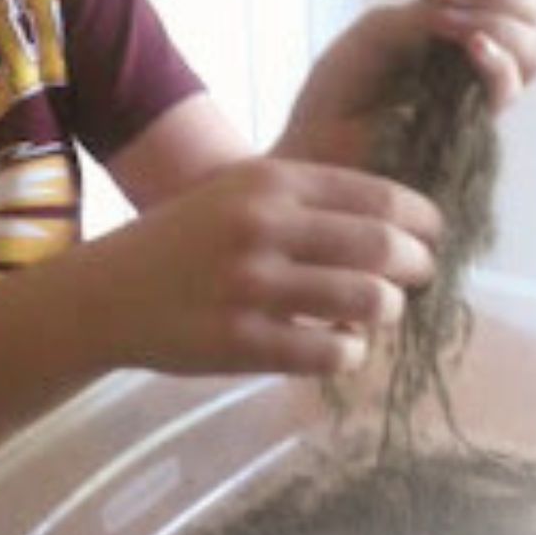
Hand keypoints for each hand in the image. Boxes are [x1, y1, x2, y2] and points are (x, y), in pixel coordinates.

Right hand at [83, 156, 441, 377]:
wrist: (103, 294)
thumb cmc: (184, 241)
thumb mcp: (238, 194)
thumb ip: (307, 198)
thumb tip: (398, 221)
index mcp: (269, 182)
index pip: (379, 195)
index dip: (423, 220)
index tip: (433, 236)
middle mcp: (263, 227)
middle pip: (384, 247)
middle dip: (418, 267)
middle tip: (416, 279)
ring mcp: (251, 287)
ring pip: (368, 301)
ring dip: (387, 311)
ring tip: (376, 313)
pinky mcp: (240, 342)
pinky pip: (332, 352)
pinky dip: (351, 351)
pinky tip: (339, 346)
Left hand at [280, 0, 535, 167]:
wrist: (318, 142)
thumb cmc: (344, 87)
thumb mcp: (383, 29)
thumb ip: (430, 10)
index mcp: (466, 20)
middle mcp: (485, 54)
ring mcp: (483, 90)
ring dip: (499, 18)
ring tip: (446, 17)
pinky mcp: (475, 125)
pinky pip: (509, 89)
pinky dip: (496, 59)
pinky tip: (470, 45)